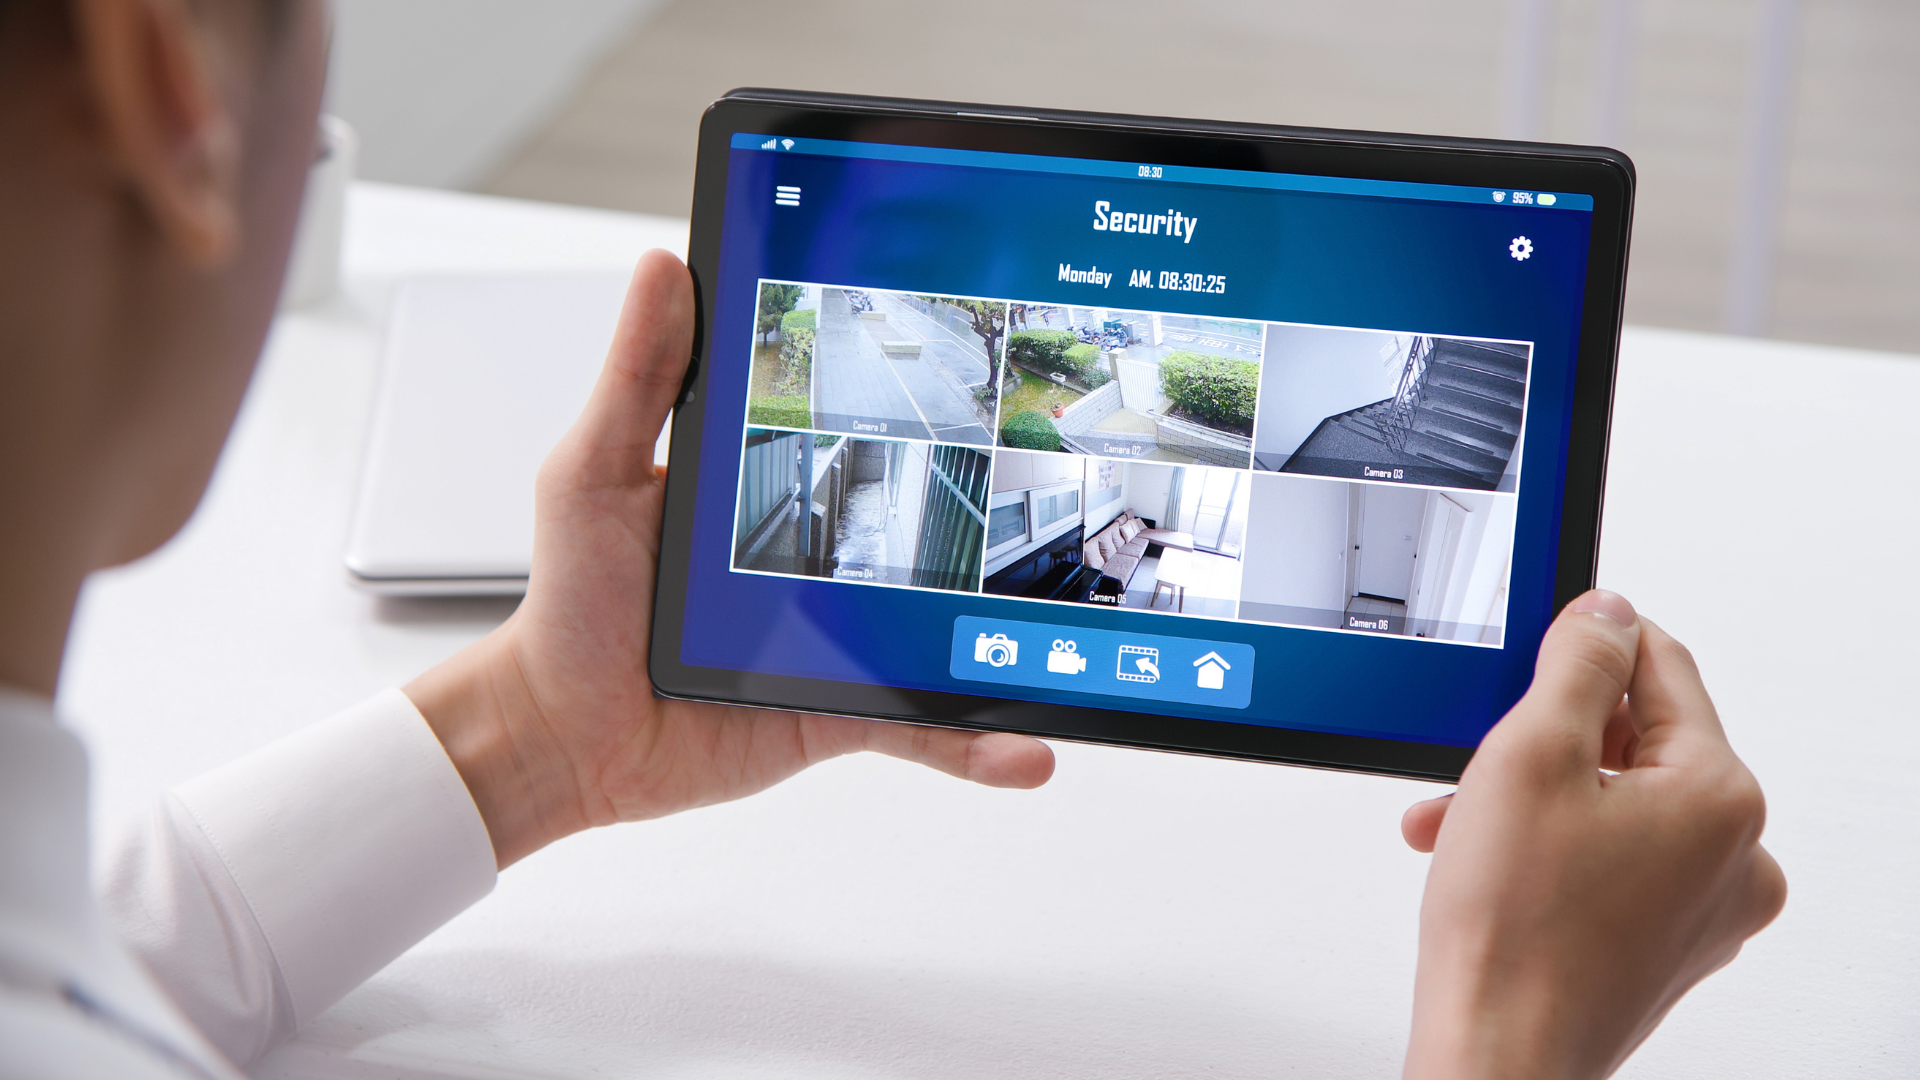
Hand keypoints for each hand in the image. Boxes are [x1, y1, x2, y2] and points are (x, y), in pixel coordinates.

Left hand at [407, 251, 1054, 866]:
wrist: (563, 734)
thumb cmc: (571, 601)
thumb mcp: (596, 473)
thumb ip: (640, 380)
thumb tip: (666, 266)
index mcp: (773, 479)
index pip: (862, 420)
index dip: (923, 387)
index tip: (987, 348)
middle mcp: (822, 552)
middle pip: (932, 525)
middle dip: (1002, 513)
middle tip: (1076, 484)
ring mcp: (840, 633)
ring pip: (948, 630)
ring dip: (1013, 642)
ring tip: (1073, 639)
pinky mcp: (840, 707)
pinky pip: (922, 725)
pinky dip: (975, 744)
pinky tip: (1026, 752)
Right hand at [1400, 591, 1784, 1079]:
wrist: (1496, 1053)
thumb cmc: (1511, 930)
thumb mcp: (1529, 752)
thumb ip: (1577, 663)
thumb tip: (1606, 612)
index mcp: (1722, 798)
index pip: (1661, 665)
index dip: (1586, 643)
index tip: (1533, 644)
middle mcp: (1735, 855)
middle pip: (1637, 738)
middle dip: (1544, 737)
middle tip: (1476, 757)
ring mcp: (1705, 907)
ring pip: (1615, 802)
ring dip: (1534, 796)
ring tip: (1463, 821)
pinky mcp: (1667, 943)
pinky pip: (1613, 859)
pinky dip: (1550, 847)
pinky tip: (1489, 861)